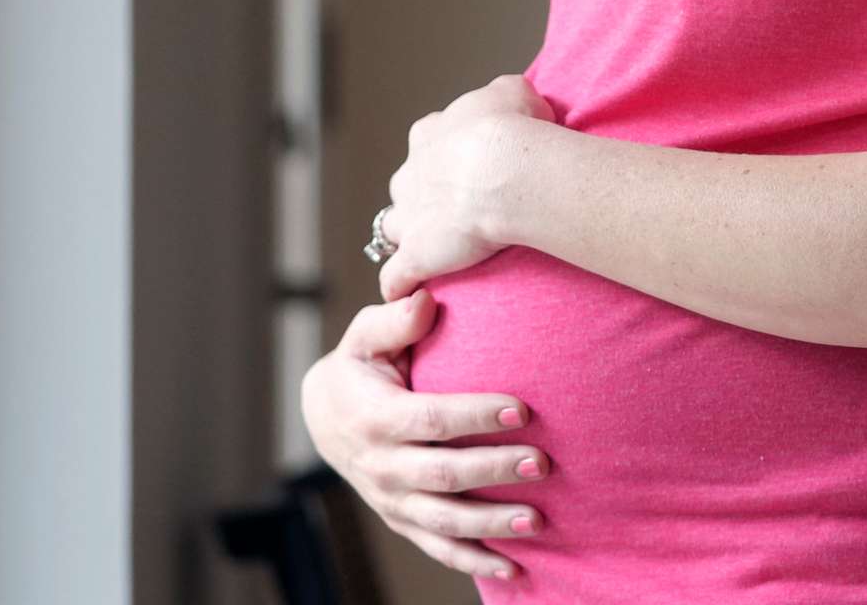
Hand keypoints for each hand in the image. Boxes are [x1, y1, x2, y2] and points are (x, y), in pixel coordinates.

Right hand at [300, 291, 548, 582]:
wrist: (324, 417)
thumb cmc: (358, 368)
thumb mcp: (364, 337)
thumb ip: (393, 319)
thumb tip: (426, 300)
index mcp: (375, 417)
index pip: (431, 419)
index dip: (475, 416)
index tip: (522, 409)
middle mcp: (381, 465)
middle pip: (442, 475)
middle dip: (493, 470)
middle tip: (542, 462)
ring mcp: (391, 499)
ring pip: (444, 520)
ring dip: (492, 523)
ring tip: (538, 518)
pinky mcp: (402, 520)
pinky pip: (437, 547)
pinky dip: (474, 561)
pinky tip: (513, 567)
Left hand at [376, 74, 560, 303]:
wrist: (504, 168)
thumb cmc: (513, 127)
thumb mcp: (514, 92)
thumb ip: (506, 94)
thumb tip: (513, 98)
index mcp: (429, 135)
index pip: (427, 141)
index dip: (446, 154)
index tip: (470, 162)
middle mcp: (410, 175)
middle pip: (407, 186)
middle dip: (424, 196)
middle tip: (460, 206)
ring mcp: (408, 218)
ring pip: (394, 229)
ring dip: (410, 238)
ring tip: (436, 252)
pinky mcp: (414, 257)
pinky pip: (395, 279)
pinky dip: (401, 287)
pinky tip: (416, 294)